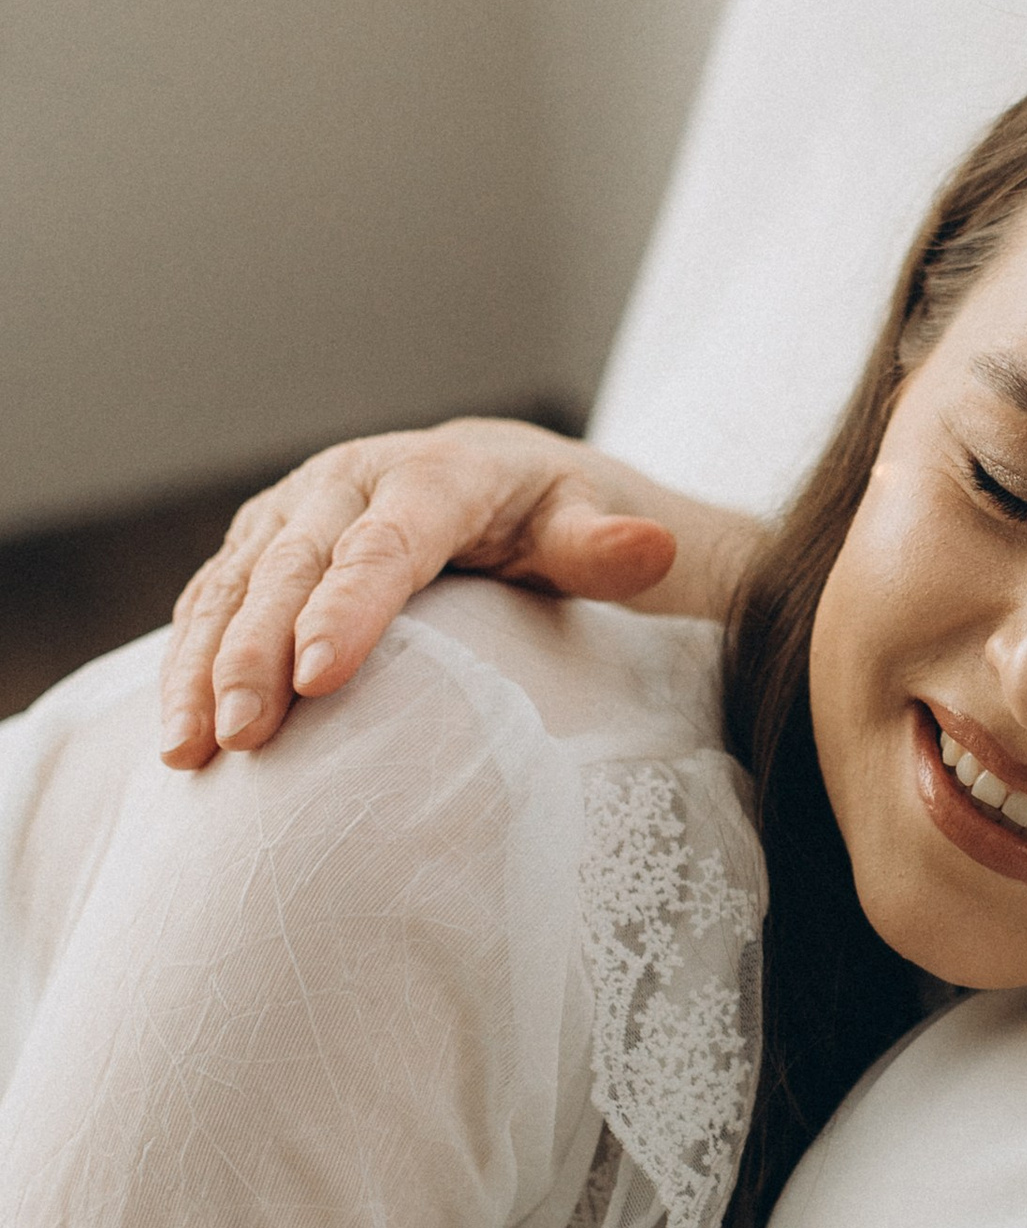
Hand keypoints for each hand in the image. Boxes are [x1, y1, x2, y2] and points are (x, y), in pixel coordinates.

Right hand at [155, 419, 762, 767]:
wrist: (503, 483)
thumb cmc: (556, 516)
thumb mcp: (592, 525)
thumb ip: (608, 547)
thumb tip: (650, 547)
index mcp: (435, 475)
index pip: (387, 546)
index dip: (349, 609)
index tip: (317, 678)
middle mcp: (350, 481)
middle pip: (294, 568)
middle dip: (256, 653)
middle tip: (243, 736)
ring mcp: (296, 512)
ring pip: (235, 585)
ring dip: (202, 667)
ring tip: (186, 751)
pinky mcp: (263, 545)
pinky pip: (212, 600)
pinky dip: (187, 661)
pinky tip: (176, 732)